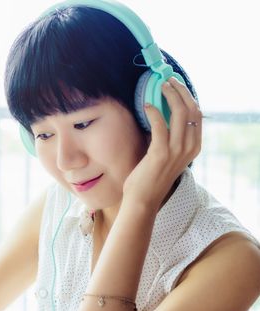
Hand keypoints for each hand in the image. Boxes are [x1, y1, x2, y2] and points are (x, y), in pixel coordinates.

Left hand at [122, 76, 201, 208]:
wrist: (143, 199)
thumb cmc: (151, 177)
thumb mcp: (168, 154)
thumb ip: (169, 137)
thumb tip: (161, 114)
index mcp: (194, 147)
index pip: (197, 115)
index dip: (188, 96)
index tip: (176, 85)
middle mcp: (189, 147)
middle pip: (191, 110)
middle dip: (180, 91)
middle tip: (168, 81)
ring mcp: (176, 150)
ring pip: (179, 114)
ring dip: (169, 96)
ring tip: (160, 87)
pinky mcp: (160, 152)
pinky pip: (159, 125)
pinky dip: (154, 112)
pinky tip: (147, 105)